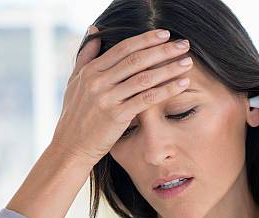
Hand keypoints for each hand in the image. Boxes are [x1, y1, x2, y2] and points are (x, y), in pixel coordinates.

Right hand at [51, 26, 193, 164]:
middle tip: (184, 45)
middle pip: (136, 60)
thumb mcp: (74, 82)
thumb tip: (94, 31)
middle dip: (163, 50)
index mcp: (91, 70)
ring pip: (144, 78)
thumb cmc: (75, 115)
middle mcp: (98, 81)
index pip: (123, 48)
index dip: (146, 39)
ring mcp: (107, 98)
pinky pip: (147, 99)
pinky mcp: (117, 115)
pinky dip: (166, 90)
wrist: (71, 146)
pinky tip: (182, 84)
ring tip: (187, 62)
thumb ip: (85, 56)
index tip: (165, 34)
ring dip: (169, 68)